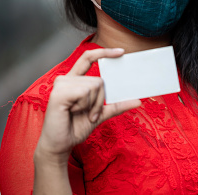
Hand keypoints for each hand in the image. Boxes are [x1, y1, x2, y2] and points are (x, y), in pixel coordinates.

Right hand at [35, 48, 141, 162]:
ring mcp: (61, 84)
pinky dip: (85, 105)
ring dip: (92, 105)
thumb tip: (138, 101)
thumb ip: (116, 105)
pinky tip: (72, 111)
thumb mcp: (101, 114)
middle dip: (100, 100)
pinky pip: (85, 92)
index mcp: (75, 81)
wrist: (61, 144)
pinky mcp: (59, 93)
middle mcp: (67, 79)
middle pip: (99, 80)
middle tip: (90, 114)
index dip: (104, 52)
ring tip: (80, 113)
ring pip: (94, 86)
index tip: (121, 52)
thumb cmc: (76, 127)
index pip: (88, 58)